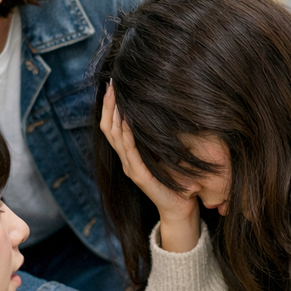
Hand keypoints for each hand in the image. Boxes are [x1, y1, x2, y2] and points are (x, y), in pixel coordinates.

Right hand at [100, 82, 199, 251]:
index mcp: (130, 154)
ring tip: (116, 96)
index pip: (112, 125)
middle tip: (112, 83)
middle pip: (109, 127)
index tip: (113, 84)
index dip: (110, 105)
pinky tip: (128, 121)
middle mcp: (127, 160)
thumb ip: (160, 136)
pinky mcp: (140, 177)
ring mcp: (131, 168)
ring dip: (115, 115)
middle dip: (109, 104)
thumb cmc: (178, 179)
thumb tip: (165, 108)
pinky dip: (128, 136)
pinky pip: (131, 153)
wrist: (182, 208)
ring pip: (116, 137)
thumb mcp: (167, 152)